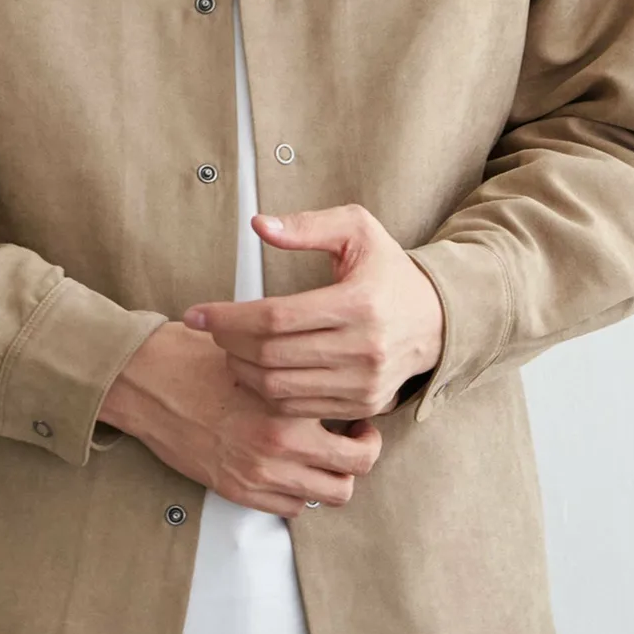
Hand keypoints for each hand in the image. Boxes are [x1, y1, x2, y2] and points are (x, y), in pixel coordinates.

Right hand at [101, 322, 383, 517]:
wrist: (148, 380)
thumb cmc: (198, 358)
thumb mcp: (258, 354)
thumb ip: (298, 375)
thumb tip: (335, 381)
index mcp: (291, 404)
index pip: (356, 435)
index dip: (365, 427)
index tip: (359, 419)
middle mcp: (280, 444)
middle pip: (352, 471)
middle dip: (358, 456)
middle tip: (350, 439)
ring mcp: (259, 472)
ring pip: (327, 496)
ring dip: (330, 477)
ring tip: (320, 456)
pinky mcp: (237, 490)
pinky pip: (290, 508)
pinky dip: (297, 493)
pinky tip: (289, 468)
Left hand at [181, 203, 443, 420]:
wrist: (436, 319)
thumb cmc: (387, 269)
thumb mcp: (357, 229)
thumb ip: (307, 225)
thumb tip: (259, 226)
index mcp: (360, 303)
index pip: (277, 318)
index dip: (229, 317)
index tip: (197, 313)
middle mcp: (365, 349)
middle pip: (273, 356)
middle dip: (228, 344)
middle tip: (209, 329)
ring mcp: (365, 384)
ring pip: (280, 389)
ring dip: (242, 371)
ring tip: (228, 349)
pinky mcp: (363, 406)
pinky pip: (299, 408)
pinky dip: (266, 394)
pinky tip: (254, 372)